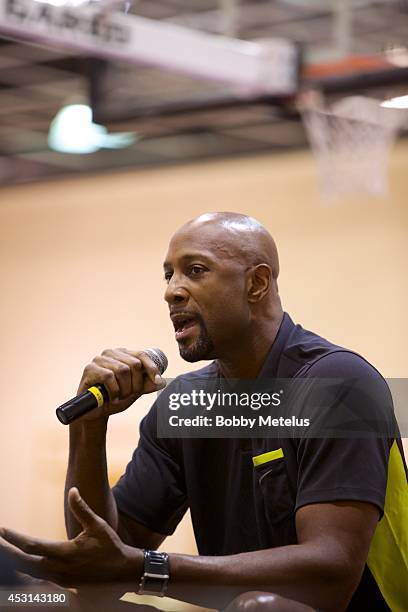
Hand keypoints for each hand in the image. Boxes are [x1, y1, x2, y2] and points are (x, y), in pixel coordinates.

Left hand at [0, 488, 142, 587]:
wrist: (122, 571)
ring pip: (28, 573)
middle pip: (24, 562)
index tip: (2, 530)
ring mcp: (59, 579)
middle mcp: (59, 569)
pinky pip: (36, 578)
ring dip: (13, 561)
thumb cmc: (110, 546)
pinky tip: (19, 564)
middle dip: (7, 552)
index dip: (15, 538)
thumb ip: (82, 509)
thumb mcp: (98, 525)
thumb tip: (72, 491)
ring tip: (4, 550)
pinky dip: (24, 570)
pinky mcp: (61, 583)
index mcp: (66, 554)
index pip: (33, 546)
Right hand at [77, 348, 165, 420]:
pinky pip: (109, 376)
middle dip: (135, 384)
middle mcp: (112, 353)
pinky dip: (113, 390)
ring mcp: (99, 359)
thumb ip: (147, 385)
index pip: (142, 355)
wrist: (95, 412)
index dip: (151, 368)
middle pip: (134, 364)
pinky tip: (111, 397)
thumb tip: (162, 382)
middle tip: (128, 394)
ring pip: (123, 370)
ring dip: (124, 389)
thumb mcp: (134, 392)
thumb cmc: (114, 398)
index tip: (157, 381)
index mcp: (123, 354)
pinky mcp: (90, 368)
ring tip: (118, 396)